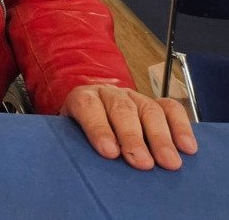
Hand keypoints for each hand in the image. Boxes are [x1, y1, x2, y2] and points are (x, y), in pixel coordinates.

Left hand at [61, 84, 195, 169]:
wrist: (92, 116)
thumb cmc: (82, 134)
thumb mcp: (72, 137)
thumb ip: (78, 145)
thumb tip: (87, 166)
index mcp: (82, 98)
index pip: (88, 107)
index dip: (98, 128)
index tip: (109, 152)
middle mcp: (109, 94)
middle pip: (121, 109)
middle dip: (133, 137)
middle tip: (143, 163)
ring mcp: (133, 96)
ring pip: (148, 109)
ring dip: (160, 137)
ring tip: (169, 162)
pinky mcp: (155, 102)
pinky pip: (171, 109)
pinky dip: (181, 126)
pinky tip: (187, 147)